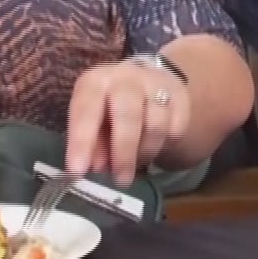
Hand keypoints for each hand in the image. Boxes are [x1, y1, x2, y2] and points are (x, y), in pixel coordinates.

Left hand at [65, 58, 189, 186]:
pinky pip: (176, 129)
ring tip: (136, 162)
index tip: (77, 171)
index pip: (86, 111)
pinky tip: (154, 145)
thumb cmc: (110, 106)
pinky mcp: (180, 96)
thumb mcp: (92, 120)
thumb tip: (96, 167)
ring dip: (145, 152)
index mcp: (96, 83)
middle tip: (120, 180)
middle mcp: (126, 78)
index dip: (81, 142)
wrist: (147, 81)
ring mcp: (156, 84)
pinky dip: (165, 145)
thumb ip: (93, 144)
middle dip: (123, 152)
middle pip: (127, 115)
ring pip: (156, 125)